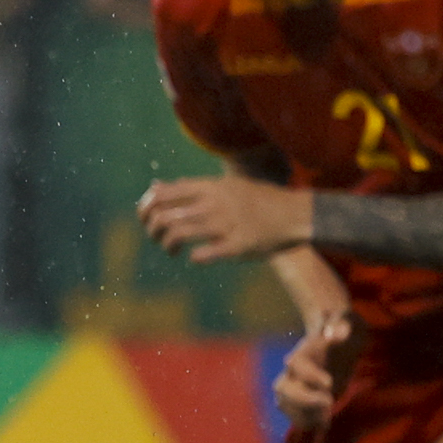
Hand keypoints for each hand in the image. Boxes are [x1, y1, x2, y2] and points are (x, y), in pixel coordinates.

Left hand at [138, 174, 315, 261]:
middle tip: (157, 238)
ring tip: (171, 250)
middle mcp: (215, 202)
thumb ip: (189, 186)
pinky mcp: (240, 244)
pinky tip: (195, 257)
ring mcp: (227, 223)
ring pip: (179, 234)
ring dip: (167, 245)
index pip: (162, 194)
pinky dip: (195, 257)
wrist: (297, 213)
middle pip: (165, 216)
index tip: (145, 219)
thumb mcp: (222, 185)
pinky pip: (206, 253)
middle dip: (153, 230)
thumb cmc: (254, 201)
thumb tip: (154, 187)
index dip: (146, 208)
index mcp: (209, 186)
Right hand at [273, 312, 357, 433]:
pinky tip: (325, 423)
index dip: (310, 376)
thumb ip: (341, 325)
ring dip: (303, 415)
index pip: (296, 364)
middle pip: (282, 388)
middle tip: (328, 403)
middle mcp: (293, 371)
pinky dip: (307, 423)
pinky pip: (295, 415)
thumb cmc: (344, 328)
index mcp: (303, 352)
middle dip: (302, 400)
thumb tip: (334, 334)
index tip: (330, 383)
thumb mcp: (347, 322)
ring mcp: (296, 386)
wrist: (338, 338)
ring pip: (285, 404)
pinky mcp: (303, 399)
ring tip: (325, 418)